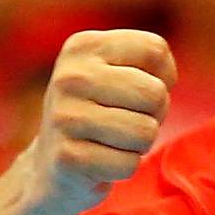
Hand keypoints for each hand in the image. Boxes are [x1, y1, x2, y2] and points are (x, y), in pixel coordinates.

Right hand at [30, 30, 175, 214]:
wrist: (51, 165)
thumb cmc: (102, 113)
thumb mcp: (120, 73)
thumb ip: (151, 63)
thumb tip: (162, 87)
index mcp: (83, 47)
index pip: (155, 50)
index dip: (163, 77)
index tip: (136, 91)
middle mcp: (70, 76)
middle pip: (155, 92)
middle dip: (153, 114)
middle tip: (126, 121)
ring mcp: (65, 117)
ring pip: (145, 131)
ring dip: (139, 144)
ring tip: (113, 141)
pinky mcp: (67, 157)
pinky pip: (129, 164)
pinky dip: (123, 168)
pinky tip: (100, 161)